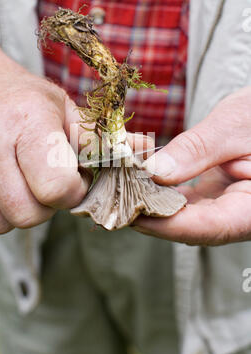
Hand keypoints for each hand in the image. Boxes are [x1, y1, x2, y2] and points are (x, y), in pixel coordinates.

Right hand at [0, 30, 89, 232]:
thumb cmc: (21, 97)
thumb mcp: (62, 108)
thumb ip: (98, 138)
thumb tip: (145, 154)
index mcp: (26, 121)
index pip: (57, 188)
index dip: (71, 191)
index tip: (70, 177)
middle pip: (29, 214)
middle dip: (46, 206)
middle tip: (45, 180)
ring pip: (2, 222)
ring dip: (20, 209)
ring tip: (22, 179)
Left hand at [133, 87, 250, 245]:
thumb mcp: (233, 127)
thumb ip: (196, 152)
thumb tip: (154, 172)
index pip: (209, 226)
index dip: (167, 225)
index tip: (132, 216)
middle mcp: (243, 213)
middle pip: (194, 227)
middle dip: (153, 217)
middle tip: (116, 203)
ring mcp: (230, 205)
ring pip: (188, 216)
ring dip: (155, 205)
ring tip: (121, 191)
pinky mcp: (218, 194)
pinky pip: (188, 201)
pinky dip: (163, 192)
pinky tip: (140, 182)